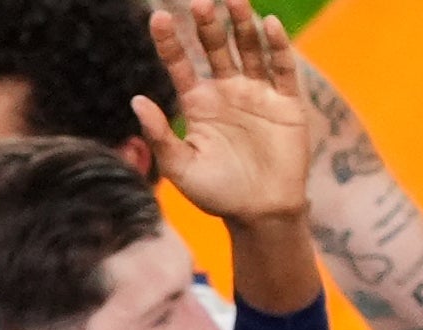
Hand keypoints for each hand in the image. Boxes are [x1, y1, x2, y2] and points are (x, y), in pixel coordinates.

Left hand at [138, 0, 311, 226]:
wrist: (261, 215)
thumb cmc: (218, 195)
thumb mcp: (181, 168)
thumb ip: (160, 135)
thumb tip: (137, 100)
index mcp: (198, 103)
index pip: (180, 63)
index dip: (169, 41)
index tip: (158, 18)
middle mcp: (226, 91)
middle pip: (215, 47)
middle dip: (207, 24)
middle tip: (199, 2)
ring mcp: (257, 93)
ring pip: (249, 49)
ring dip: (242, 24)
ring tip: (234, 0)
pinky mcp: (285, 103)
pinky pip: (282, 68)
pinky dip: (277, 46)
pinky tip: (270, 24)